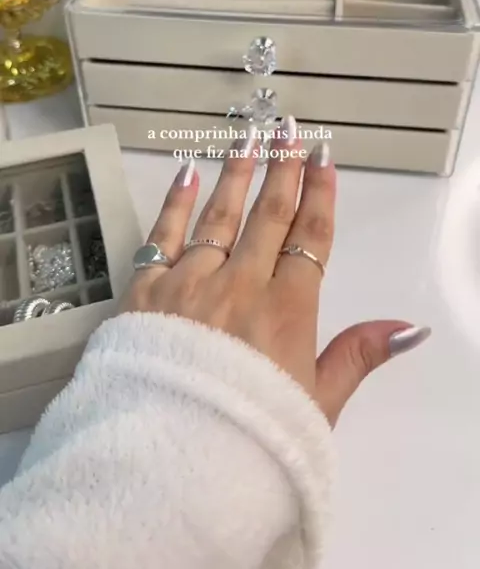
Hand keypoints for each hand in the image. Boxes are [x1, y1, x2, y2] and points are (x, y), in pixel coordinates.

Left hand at [120, 120, 429, 424]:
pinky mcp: (146, 293)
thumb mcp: (316, 405)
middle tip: (288, 131)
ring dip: (237, 172)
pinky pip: (163, 235)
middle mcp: (238, 286)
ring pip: (220, 215)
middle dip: (283, 169)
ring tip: (249, 138)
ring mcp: (189, 284)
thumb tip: (407, 327)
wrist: (168, 468)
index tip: (324, 158)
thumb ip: (358, 357)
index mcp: (285, 311)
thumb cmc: (248, 441)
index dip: (320, 194)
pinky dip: (176, 201)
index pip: (309, 237)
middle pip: (268, 215)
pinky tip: (187, 170)